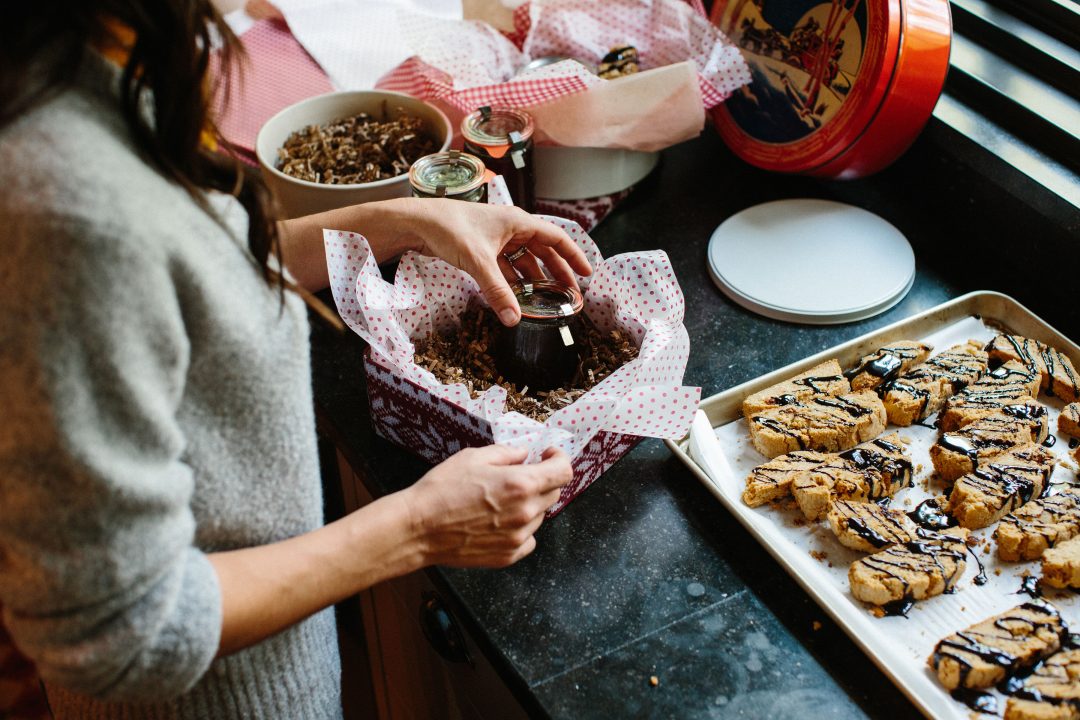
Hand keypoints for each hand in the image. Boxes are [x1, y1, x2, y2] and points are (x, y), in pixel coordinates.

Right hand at [401, 445, 572, 567]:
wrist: (418, 528)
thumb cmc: (441, 490)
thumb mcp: (473, 457)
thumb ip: (506, 453)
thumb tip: (524, 454)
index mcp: (520, 484)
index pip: (563, 472)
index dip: (559, 459)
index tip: (548, 456)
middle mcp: (525, 512)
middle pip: (553, 493)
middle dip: (542, 480)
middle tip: (519, 476)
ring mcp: (518, 537)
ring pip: (540, 516)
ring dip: (530, 505)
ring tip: (500, 501)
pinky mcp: (508, 555)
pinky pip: (529, 539)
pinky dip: (521, 529)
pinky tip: (499, 522)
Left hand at [405, 199, 592, 325]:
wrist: (418, 222)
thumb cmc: (450, 228)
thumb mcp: (478, 262)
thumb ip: (498, 292)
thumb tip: (514, 320)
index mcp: (519, 222)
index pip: (556, 238)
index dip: (574, 256)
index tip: (587, 274)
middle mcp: (512, 229)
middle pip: (543, 252)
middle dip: (557, 273)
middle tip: (570, 295)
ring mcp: (498, 240)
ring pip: (524, 262)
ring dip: (534, 280)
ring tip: (546, 301)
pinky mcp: (483, 250)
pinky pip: (506, 268)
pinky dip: (513, 282)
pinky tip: (517, 298)